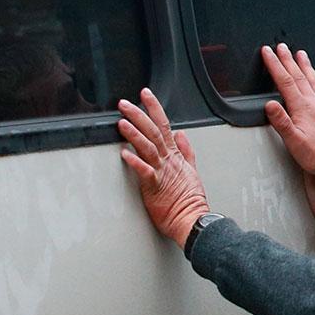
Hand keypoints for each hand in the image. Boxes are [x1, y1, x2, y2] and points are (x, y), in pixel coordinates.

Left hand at [118, 88, 210, 248]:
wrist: (193, 220)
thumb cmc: (190, 200)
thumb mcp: (191, 169)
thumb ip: (186, 150)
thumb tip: (181, 134)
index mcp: (175, 155)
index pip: (164, 124)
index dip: (154, 108)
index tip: (145, 94)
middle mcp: (168, 160)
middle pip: (153, 131)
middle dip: (139, 114)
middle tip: (125, 103)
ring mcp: (162, 172)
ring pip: (148, 147)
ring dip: (134, 134)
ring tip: (122, 122)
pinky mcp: (155, 187)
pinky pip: (144, 172)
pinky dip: (135, 162)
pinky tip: (124, 154)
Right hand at [259, 44, 314, 188]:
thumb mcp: (293, 141)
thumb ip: (281, 121)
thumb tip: (269, 104)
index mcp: (302, 108)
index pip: (285, 81)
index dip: (275, 65)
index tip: (268, 52)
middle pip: (299, 76)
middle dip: (288, 60)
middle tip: (281, 46)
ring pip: (314, 80)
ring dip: (306, 66)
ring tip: (301, 53)